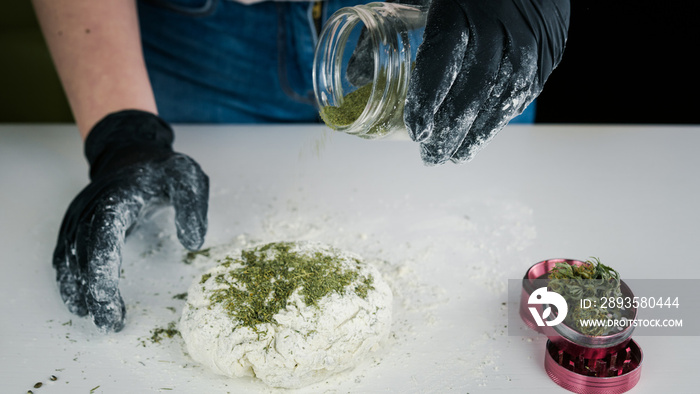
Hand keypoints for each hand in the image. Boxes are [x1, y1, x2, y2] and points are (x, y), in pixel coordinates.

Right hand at [53, 110, 208, 331]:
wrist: (130, 154)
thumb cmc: (161, 169)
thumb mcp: (186, 176)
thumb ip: (192, 205)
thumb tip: (194, 242)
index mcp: (118, 197)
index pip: (103, 233)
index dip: (102, 265)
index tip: (107, 295)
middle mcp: (91, 208)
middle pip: (84, 254)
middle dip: (93, 290)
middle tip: (109, 322)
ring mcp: (79, 217)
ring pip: (70, 259)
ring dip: (79, 291)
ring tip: (98, 319)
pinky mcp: (75, 227)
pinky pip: (65, 257)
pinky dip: (70, 281)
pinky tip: (82, 304)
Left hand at [404, 0, 569, 163]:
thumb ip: (388, 32)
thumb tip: (354, 75)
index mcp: (462, 3)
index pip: (444, 57)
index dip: (429, 98)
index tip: (417, 130)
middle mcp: (500, 23)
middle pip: (475, 86)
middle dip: (452, 129)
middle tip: (431, 156)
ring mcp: (529, 39)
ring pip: (503, 96)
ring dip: (477, 134)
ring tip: (455, 156)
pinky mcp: (547, 53)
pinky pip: (523, 93)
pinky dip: (499, 118)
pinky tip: (481, 135)